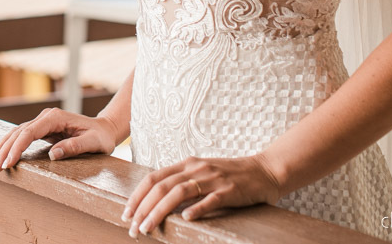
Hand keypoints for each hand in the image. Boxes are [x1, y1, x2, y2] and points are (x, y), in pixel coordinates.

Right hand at [0, 108, 120, 172]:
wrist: (104, 129)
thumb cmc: (100, 137)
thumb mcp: (93, 143)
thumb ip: (74, 147)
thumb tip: (53, 155)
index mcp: (55, 118)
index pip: (29, 132)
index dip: (17, 148)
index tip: (8, 163)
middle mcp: (45, 117)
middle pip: (18, 133)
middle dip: (4, 150)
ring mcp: (42, 122)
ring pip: (16, 133)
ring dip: (2, 147)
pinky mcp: (41, 129)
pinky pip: (20, 136)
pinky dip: (7, 144)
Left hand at [121, 153, 283, 237]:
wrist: (265, 170)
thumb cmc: (231, 176)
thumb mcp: (202, 173)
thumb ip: (182, 182)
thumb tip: (157, 200)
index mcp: (187, 164)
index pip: (154, 178)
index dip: (137, 196)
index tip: (127, 213)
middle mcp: (196, 168)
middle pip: (162, 186)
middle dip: (143, 208)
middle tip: (133, 227)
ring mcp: (213, 178)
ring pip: (179, 192)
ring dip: (159, 211)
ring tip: (148, 227)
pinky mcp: (230, 190)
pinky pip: (210, 199)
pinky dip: (196, 209)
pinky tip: (185, 219)